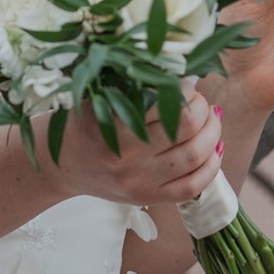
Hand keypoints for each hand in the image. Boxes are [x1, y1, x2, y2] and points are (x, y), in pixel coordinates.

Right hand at [41, 86, 223, 209]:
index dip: (185, 90)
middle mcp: (127, 158)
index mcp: (113, 126)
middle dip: (202, 109)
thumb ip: (138, 87)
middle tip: (199, 101)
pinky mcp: (147, 198)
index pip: (166, 103)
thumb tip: (185, 76)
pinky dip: (211, 166)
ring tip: (209, 120)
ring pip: (195, 157)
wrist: (60, 165)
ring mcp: (139, 182)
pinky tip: (213, 149)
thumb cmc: (83, 124)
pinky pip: (192, 187)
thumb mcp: (100, 98)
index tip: (184, 84)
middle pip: (186, 129)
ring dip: (212, 133)